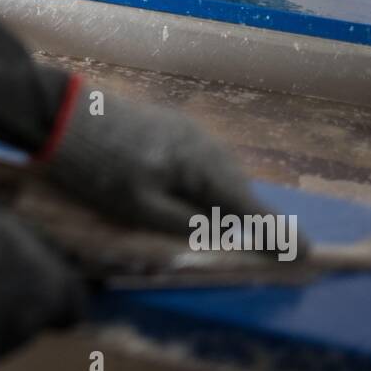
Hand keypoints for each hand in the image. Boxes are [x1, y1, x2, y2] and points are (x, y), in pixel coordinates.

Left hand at [44, 89, 283, 247]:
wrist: (63, 117)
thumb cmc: (99, 170)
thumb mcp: (141, 209)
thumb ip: (186, 224)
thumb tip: (224, 236)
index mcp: (201, 166)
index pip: (248, 207)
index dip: (276, 234)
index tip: (307, 253)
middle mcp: (205, 144)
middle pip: (239, 190)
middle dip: (252, 219)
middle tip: (270, 248)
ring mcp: (189, 130)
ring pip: (221, 173)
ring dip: (228, 200)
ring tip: (230, 229)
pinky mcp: (172, 126)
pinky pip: (203, 161)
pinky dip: (208, 183)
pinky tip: (194, 197)